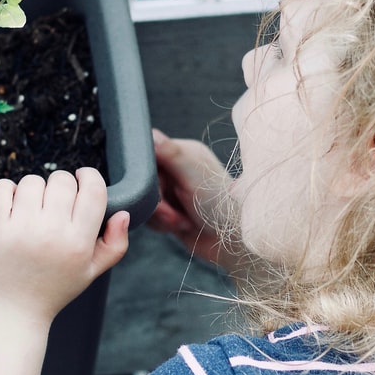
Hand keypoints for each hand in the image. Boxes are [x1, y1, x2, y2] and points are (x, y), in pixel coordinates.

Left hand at [0, 168, 129, 324]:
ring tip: (31, 210)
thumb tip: (124, 214)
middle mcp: (51, 233)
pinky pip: (1, 188)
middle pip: (62, 180)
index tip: (81, 178)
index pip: (93, 190)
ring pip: (32, 181)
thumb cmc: (52, 290)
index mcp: (78, 242)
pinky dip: (6, 191)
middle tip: (53, 202)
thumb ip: (115, 244)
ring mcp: (19, 229)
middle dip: (60, 185)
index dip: (89, 176)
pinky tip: (11, 206)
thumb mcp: (90, 272)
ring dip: (33, 190)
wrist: (10, 312)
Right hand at [147, 129, 236, 267]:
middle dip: (156, 201)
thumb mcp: (193, 175)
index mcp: (182, 153)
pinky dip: (162, 225)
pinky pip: (150, 216)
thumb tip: (150, 133)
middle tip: (173, 213)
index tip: (158, 189)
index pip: (148, 154)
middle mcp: (176, 170)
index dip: (146, 174)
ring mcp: (173, 192)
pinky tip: (181, 227)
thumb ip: (170, 153)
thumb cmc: (221, 204)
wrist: (231, 241)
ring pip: (145, 200)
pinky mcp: (170, 212)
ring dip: (161, 216)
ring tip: (182, 221)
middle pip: (143, 181)